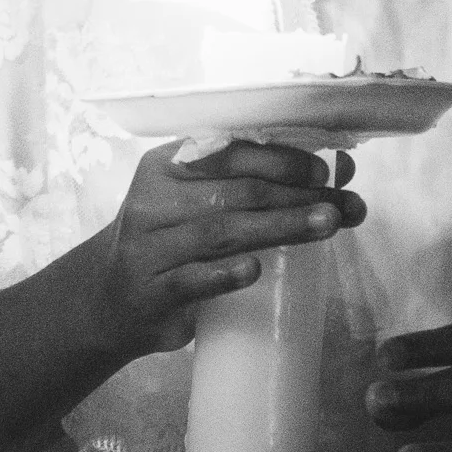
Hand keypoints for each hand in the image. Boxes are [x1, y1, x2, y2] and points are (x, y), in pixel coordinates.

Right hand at [74, 141, 363, 359]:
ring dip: (278, 227)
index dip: (280, 158)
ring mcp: (149, 247)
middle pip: (235, 192)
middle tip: (343, 206)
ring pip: (220, 232)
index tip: (325, 171)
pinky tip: (255, 271)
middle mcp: (153, 199)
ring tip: (325, 226)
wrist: (107, 299)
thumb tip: (336, 173)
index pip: (228, 152)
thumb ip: (248, 187)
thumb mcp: (192, 203)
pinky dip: (224, 274)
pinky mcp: (151, 291)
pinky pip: (190, 279)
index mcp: (165, 165)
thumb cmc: (167, 243)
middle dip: (295, 196)